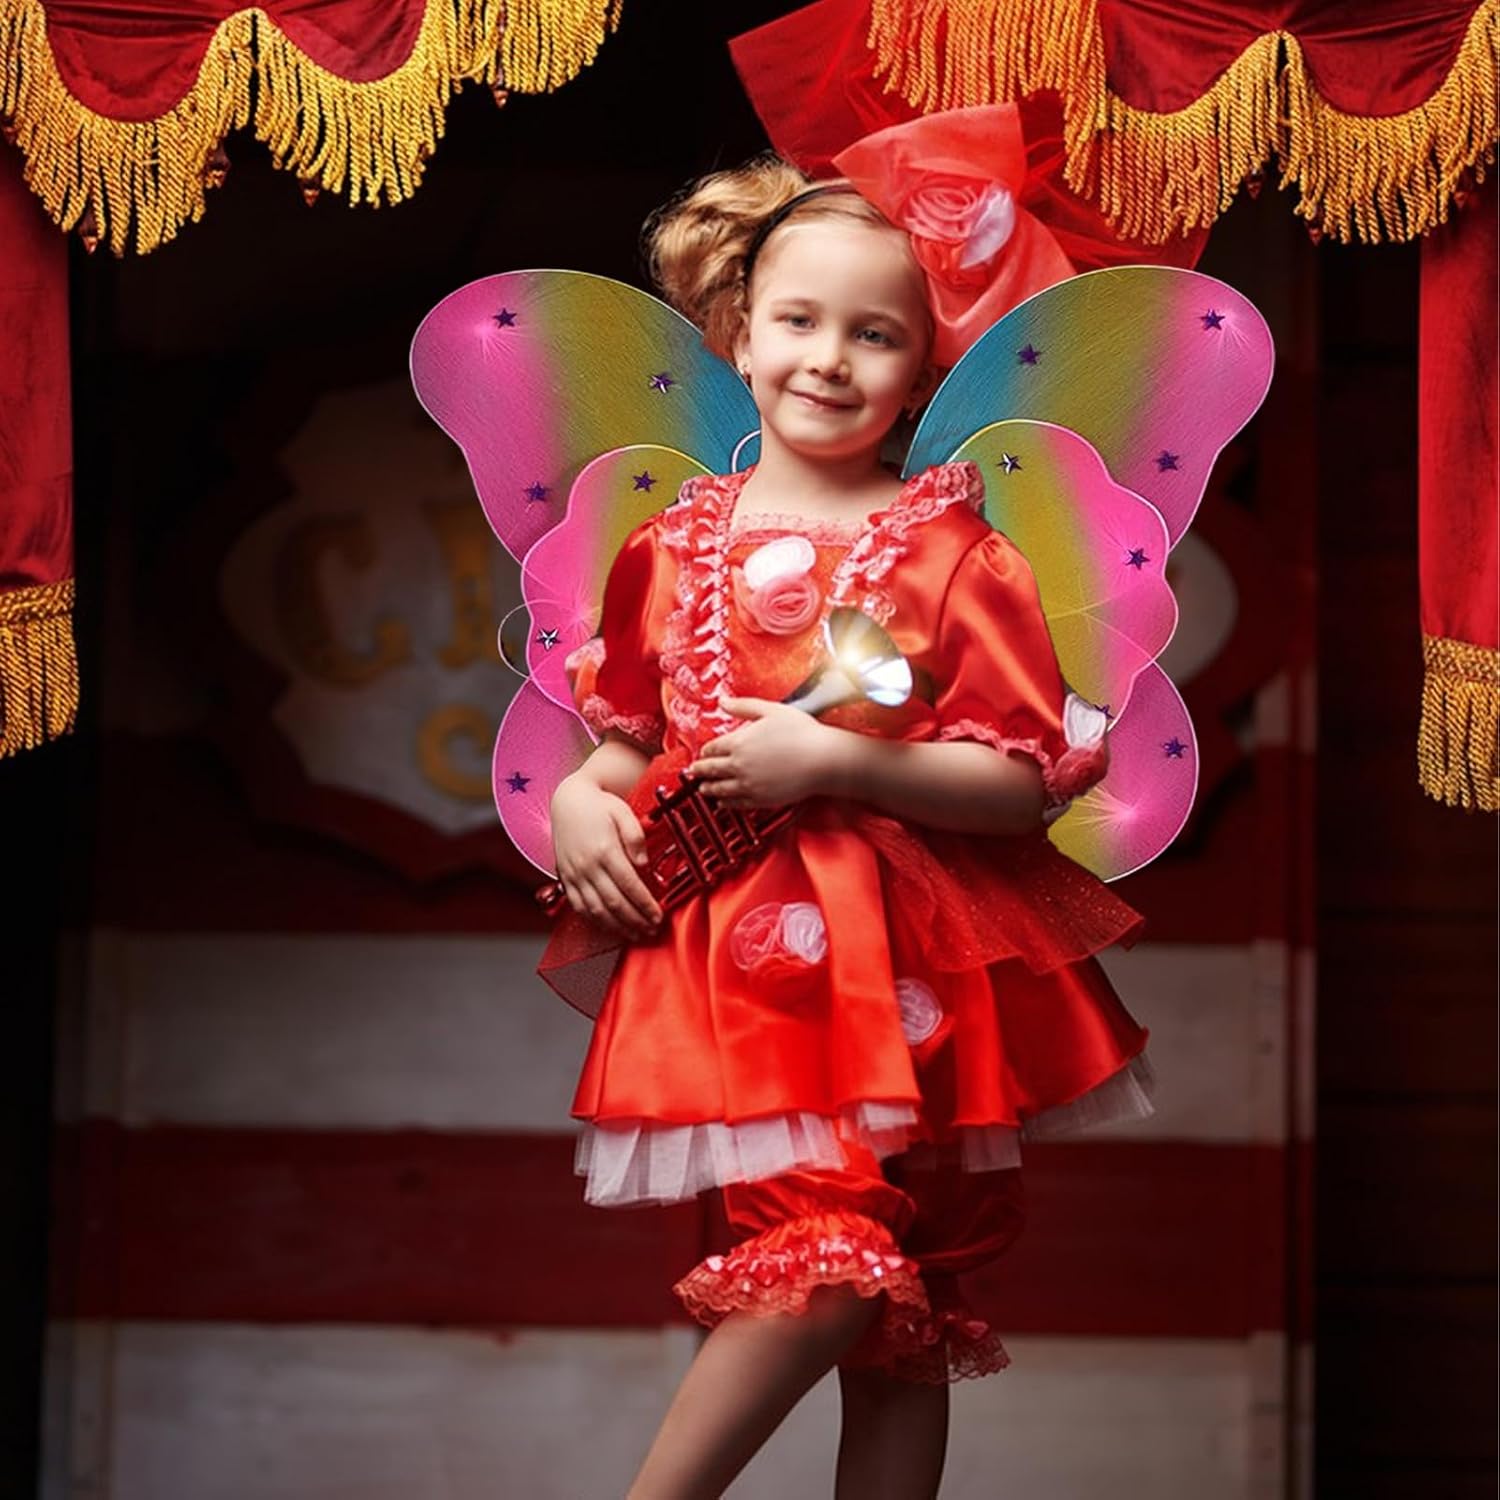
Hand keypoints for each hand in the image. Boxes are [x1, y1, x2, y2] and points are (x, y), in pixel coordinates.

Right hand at [549, 777, 662, 939]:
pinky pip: (579, 907)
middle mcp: (587, 865)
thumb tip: (644, 864)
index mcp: (605, 849)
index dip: (645, 905)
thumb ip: (636, 838)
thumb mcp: (623, 812)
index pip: (630, 885)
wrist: (569, 800)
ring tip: (635, 935)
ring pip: (596, 910)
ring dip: (617, 926)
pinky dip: (595, 921)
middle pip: (614, 903)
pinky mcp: (565, 878)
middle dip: (635, 920)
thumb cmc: (600, 805)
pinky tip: (610, 927)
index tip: (659, 916)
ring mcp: (574, 874)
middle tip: (652, 930)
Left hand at [686, 697, 838, 807]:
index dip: (705, 751)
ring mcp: (748, 785)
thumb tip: (723, 702)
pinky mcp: (759, 800)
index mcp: (738, 742)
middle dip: (699, 771)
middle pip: (710, 770)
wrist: (823, 760)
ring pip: (719, 789)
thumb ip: (743, 706)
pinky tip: (722, 803)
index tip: (702, 753)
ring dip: (707, 789)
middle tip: (692, 772)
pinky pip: (735, 804)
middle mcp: (738, 765)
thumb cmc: (802, 733)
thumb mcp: (771, 710)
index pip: (711, 748)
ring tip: (703, 789)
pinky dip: (724, 804)